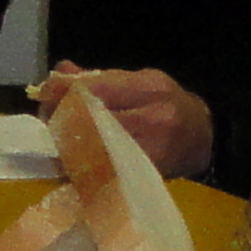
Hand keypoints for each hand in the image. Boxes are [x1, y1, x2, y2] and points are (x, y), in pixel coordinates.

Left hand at [40, 62, 210, 179]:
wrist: (205, 138)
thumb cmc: (167, 106)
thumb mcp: (140, 81)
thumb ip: (99, 78)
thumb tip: (59, 73)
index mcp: (149, 87)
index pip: (95, 88)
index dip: (62, 94)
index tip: (46, 99)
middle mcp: (154, 118)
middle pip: (91, 120)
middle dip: (62, 124)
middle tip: (48, 128)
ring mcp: (151, 151)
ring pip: (95, 151)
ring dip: (69, 151)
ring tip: (59, 147)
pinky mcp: (145, 177)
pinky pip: (106, 176)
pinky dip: (85, 172)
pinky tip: (76, 169)